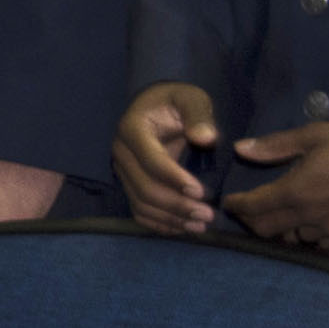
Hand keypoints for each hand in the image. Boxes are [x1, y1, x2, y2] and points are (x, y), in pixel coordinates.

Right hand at [114, 83, 224, 232]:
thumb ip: (198, 115)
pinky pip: (138, 209)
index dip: (174, 179)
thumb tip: (206, 138)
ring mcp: (122, 171)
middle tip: (207, 216)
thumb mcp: (190, 98)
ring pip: (140, 203)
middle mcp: (120, 153)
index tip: (201, 193)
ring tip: (200, 226)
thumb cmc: (175, 101)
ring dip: (170, 219)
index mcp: (132, 130)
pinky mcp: (128, 183)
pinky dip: (158, 223)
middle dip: (176, 205)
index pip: (151, 161)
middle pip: (144, 188)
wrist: (155, 106)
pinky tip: (181, 229)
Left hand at [224, 117, 328, 252]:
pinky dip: (309, 240)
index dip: (238, 206)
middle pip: (266, 230)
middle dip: (252, 221)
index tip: (231, 203)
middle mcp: (307, 217)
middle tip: (248, 213)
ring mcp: (328, 232)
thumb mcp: (314, 137)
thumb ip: (275, 145)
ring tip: (279, 221)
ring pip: (292, 240)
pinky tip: (308, 229)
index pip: (253, 206)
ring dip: (281, 232)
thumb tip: (240, 149)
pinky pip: (320, 247)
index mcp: (294, 191)